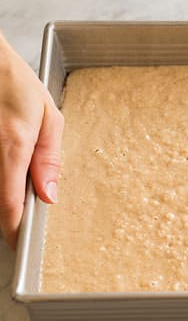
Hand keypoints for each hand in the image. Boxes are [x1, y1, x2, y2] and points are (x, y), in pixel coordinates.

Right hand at [0, 34, 61, 248]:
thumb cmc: (12, 79)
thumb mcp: (47, 117)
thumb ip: (49, 160)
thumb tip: (49, 197)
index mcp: (13, 145)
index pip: (8, 203)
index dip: (12, 229)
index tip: (18, 241)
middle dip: (5, 211)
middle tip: (17, 214)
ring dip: (0, 192)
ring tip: (14, 191)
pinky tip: (4, 170)